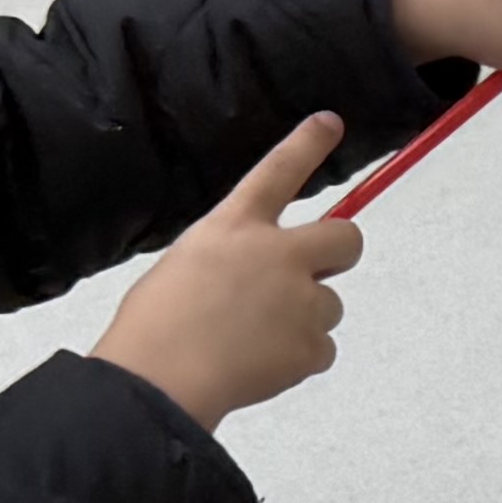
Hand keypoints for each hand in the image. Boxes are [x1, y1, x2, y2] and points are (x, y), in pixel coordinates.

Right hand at [91, 116, 357, 428]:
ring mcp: (301, 299)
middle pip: (347, 237)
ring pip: (330, 304)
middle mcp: (278, 254)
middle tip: (311, 275)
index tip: (329, 123)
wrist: (161, 379)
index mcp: (235, 226)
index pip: (278, 172)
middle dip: (338, 252)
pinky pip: (321, 350)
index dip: (307, 145)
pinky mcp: (311, 346)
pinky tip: (261, 366)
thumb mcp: (186, 264)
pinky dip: (299, 360)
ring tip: (257, 340)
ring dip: (306, 319)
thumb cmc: (155, 324)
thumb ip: (231, 258)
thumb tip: (253, 280)